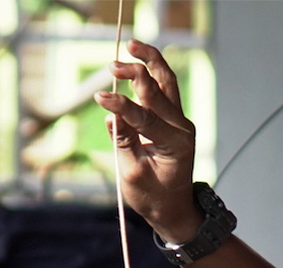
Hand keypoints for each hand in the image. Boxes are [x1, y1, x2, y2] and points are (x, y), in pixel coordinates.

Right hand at [95, 40, 202, 242]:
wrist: (174, 207)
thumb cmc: (153, 197)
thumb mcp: (132, 174)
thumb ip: (123, 142)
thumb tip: (112, 114)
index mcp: (175, 144)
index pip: (145, 118)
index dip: (121, 105)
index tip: (100, 96)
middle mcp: (182, 127)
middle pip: (162, 89)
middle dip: (137, 74)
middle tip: (113, 65)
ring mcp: (180, 121)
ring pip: (167, 82)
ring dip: (151, 61)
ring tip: (133, 45)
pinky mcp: (173, 118)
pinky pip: (164, 90)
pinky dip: (151, 72)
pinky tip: (138, 58)